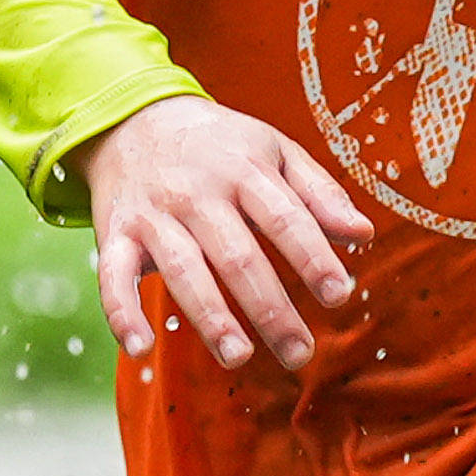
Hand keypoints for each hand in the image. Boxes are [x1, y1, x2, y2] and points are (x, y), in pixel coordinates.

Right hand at [72, 95, 370, 373]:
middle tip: (299, 353)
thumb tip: (362, 234)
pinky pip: (112, 276)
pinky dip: (122, 313)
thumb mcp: (274, 152)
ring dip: (210, 316)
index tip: (338, 295)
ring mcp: (154, 215)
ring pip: (184, 269)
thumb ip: (319, 194)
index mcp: (244, 171)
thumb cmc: (219, 145)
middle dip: (270, 308)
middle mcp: (197, 193)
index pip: (284, 218)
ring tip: (238, 356)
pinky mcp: (115, 234)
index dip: (312, 257)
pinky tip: (140, 348)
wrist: (133, 118)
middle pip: (237, 255)